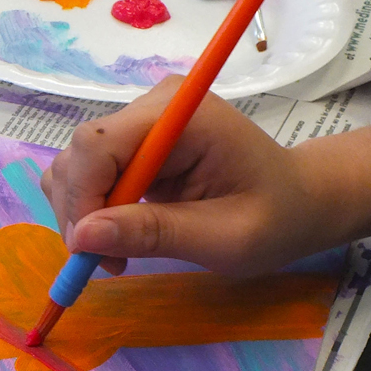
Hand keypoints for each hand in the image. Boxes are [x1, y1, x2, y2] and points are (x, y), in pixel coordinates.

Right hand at [40, 76, 351, 275]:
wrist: (297, 201)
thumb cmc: (276, 218)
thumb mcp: (225, 238)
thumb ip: (155, 233)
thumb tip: (84, 237)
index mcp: (183, 115)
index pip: (98, 144)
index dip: (82, 197)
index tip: (91, 251)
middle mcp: (152, 108)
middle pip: (78, 155)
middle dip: (80, 214)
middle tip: (108, 263)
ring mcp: (137, 124)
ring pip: (72, 168)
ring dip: (81, 218)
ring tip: (117, 254)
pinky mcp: (128, 146)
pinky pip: (84, 177)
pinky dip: (88, 214)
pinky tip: (117, 237)